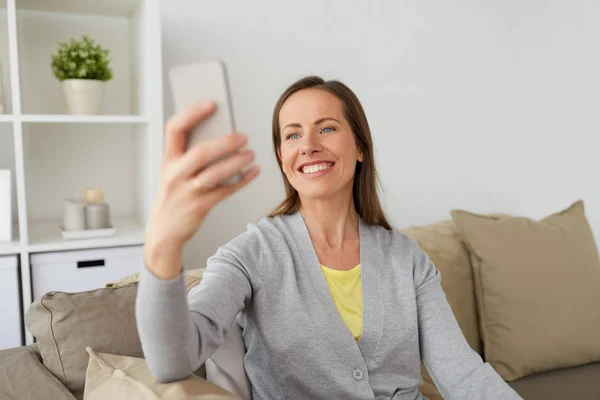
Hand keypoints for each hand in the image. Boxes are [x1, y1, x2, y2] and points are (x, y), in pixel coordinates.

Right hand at [144, 102, 259, 277]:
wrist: (164, 233)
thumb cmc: (173, 198)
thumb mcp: (174, 173)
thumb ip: (190, 156)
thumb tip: (222, 137)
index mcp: (167, 160)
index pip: (174, 129)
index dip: (192, 113)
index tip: (211, 104)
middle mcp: (174, 174)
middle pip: (201, 152)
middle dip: (225, 142)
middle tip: (243, 136)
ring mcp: (187, 191)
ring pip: (215, 173)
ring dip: (236, 162)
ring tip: (251, 154)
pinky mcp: (200, 206)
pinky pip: (225, 191)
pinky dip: (241, 181)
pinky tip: (253, 172)